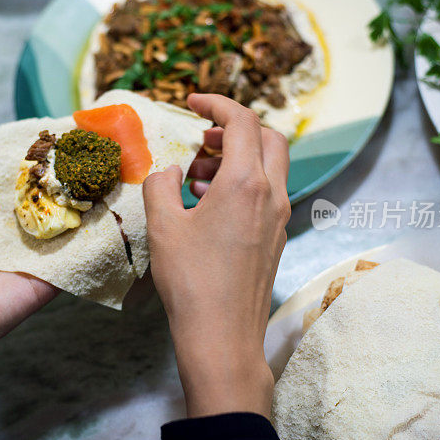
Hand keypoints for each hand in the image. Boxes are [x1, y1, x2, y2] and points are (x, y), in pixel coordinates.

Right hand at [143, 93, 289, 418]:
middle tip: (200, 139)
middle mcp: (271, 195)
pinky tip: (208, 205)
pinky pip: (266, 193)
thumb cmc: (191, 281)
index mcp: (245, 183)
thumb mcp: (162, 226)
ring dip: (236, 158)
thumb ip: (161, 185)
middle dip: (234, 128)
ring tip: (196, 177)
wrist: (223, 336)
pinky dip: (242, 183)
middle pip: (268, 137)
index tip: (192, 102)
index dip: (216, 103)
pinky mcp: (276, 238)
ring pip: (269, 166)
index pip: (242, 121)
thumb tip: (169, 171)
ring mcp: (279, 218)